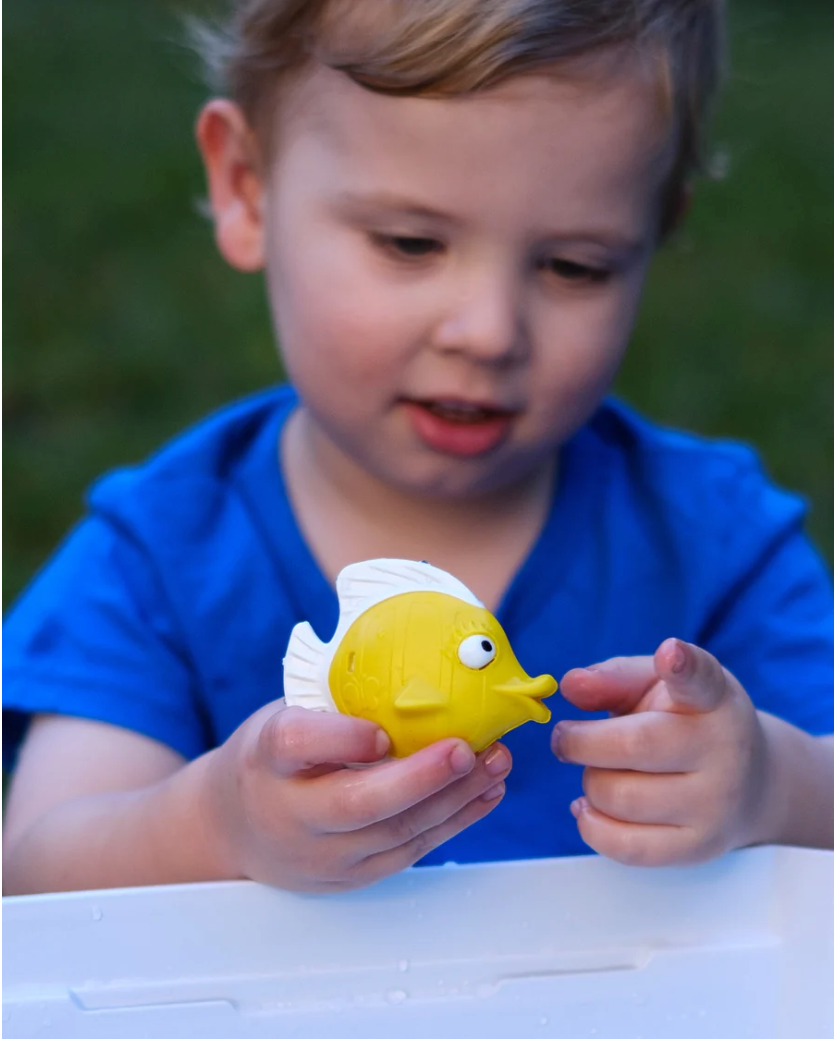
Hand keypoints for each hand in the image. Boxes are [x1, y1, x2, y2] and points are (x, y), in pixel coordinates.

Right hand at [203, 700, 510, 891]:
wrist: (234, 827)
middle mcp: (290, 812)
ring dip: (454, 797)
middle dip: (418, 778)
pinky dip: (456, 820)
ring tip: (495, 761)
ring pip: (395, 832)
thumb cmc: (273, 757)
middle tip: (466, 748)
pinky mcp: (353, 878)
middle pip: (355, 805)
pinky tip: (487, 791)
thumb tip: (419, 663)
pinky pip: (411, 851)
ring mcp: (322, 855)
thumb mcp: (283, 717)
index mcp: (266, 757)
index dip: (341, 738)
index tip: (381, 730)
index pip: (295, 744)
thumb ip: (334, 705)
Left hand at [552, 639, 770, 865]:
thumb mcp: (658, 685)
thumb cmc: (687, 722)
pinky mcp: (697, 848)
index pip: (700, 680)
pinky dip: (591, 825)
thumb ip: (613, 677)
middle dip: (579, 742)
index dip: (682, 666)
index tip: (670, 652)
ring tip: (600, 771)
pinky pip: (624, 847)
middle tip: (566, 736)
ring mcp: (715, 805)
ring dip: (590, 782)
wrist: (751, 783)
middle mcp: (723, 751)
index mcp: (713, 698)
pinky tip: (590, 805)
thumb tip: (571, 685)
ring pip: (618, 797)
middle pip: (631, 747)